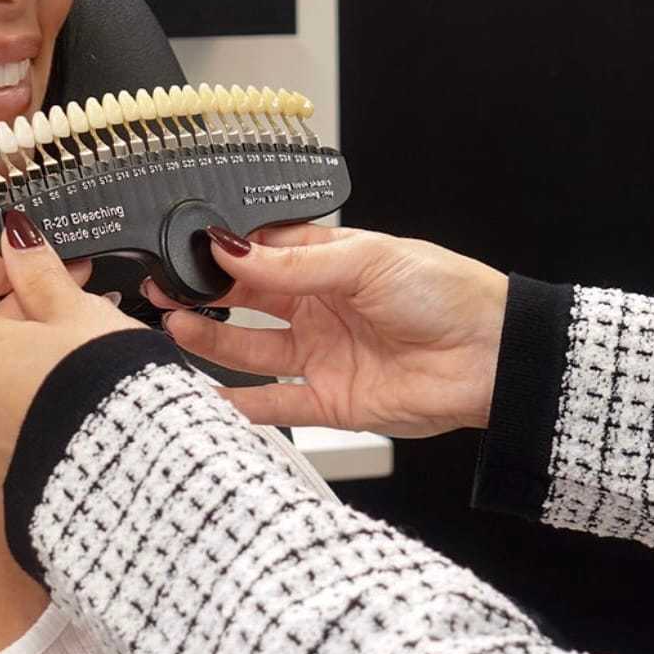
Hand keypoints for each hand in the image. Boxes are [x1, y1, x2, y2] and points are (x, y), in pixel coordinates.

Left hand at [0, 213, 140, 492]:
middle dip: (13, 310)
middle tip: (70, 296)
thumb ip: (38, 272)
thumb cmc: (103, 382)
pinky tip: (73, 395)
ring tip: (80, 347)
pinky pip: (1, 423)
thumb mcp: (76, 312)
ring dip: (21, 356)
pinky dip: (26, 400)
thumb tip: (16, 237)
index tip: (23, 262)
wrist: (134, 473)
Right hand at [145, 224, 507, 436]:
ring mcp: (322, 353)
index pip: (262, 253)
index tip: (183, 252)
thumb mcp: (366, 262)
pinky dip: (239, 405)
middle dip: (204, 295)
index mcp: (331, 261)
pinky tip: (205, 397)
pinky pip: (274, 403)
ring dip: (211, 340)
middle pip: (247, 300)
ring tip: (173, 329)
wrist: (492, 358)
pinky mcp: (330, 400)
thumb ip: (293, 266)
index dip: (222, 254)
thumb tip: (231, 248)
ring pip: (251, 348)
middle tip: (162, 291)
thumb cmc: (447, 293)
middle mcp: (320, 306)